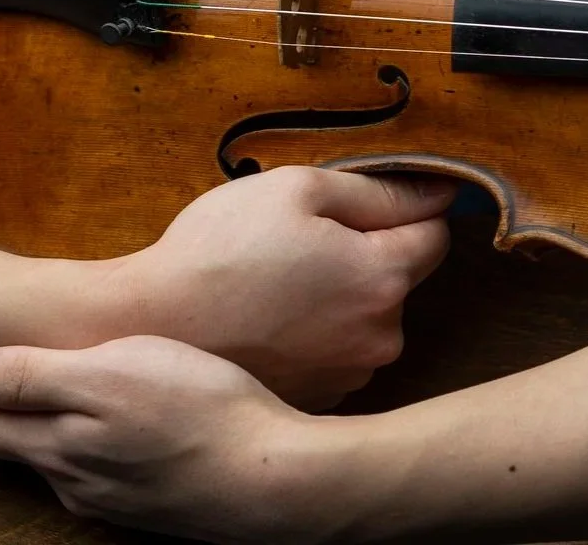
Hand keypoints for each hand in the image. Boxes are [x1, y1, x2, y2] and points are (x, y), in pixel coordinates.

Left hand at [0, 335, 331, 541]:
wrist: (271, 482)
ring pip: (34, 451)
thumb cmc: (202, 412)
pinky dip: (54, 441)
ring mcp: (100, 489)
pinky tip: (73, 426)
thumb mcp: (117, 374)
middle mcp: (63, 471)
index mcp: (51, 438)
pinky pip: (77, 462)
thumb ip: (38, 378)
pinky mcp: (137, 493)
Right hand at [109, 166, 454, 407]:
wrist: (148, 329)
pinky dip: (316, 331)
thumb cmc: (221, 249)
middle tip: (301, 238)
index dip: (406, 209)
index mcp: (382, 278)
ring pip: (367, 315)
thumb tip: (439, 191)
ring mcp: (349, 376)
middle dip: (366, 253)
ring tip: (277, 281)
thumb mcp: (299, 189)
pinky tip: (270, 317)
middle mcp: (379, 338)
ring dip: (341, 295)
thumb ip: (378, 190)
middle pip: (400, 277)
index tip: (366, 202)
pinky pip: (338, 349)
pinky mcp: (318, 399)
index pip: (435, 234)